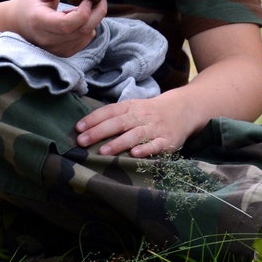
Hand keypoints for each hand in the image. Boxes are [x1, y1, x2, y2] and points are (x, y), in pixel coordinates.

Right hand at [8, 0, 106, 57]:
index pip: (66, 24)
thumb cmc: (30, 4)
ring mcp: (56, 49)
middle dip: (96, 13)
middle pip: (81, 31)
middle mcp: (47, 40)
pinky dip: (88, 27)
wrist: (20, 24)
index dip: (82, 12)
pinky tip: (80, 18)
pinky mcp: (63, 53)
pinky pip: (85, 40)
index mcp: (39, 22)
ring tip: (84, 6)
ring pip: (85, 35)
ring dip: (92, 19)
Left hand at [75, 92, 198, 157]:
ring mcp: (155, 128)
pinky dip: (145, 150)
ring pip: (135, 135)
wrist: (183, 109)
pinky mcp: (168, 140)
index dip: (93, 119)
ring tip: (102, 152)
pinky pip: (156, 145)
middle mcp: (142, 116)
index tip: (78, 128)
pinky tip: (134, 155)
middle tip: (82, 141)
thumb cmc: (150, 112)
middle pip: (118, 123)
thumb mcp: (133, 108)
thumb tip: (87, 128)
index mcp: (131, 107)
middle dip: (99, 132)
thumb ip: (114, 117)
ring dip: (118, 143)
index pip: (110, 111)